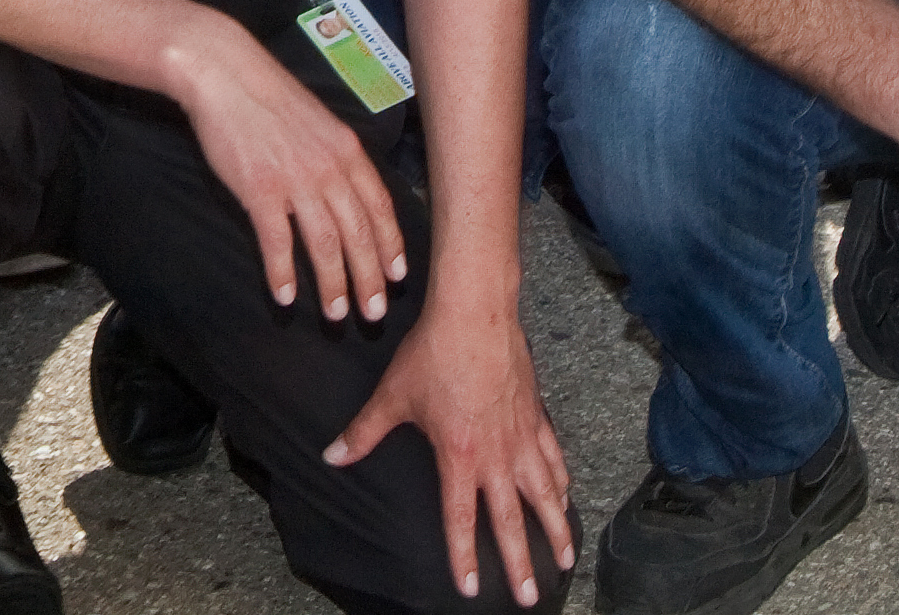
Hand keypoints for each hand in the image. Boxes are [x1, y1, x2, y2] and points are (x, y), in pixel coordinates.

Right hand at [169, 20, 402, 319]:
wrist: (225, 72)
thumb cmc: (269, 98)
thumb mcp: (319, 122)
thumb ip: (337, 157)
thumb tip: (349, 193)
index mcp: (347, 151)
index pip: (380, 208)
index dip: (391, 246)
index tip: (397, 278)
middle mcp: (328, 169)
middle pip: (358, 235)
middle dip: (369, 279)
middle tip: (373, 315)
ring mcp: (295, 180)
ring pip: (324, 245)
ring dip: (333, 285)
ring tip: (336, 315)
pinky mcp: (259, 189)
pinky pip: (277, 242)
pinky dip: (282, 273)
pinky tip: (285, 297)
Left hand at [326, 294, 577, 609]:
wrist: (474, 312)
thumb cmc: (432, 352)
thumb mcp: (392, 394)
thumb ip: (363, 432)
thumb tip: (332, 457)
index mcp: (458, 456)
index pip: (461, 518)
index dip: (464, 556)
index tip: (470, 588)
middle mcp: (495, 455)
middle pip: (510, 519)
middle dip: (520, 562)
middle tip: (528, 597)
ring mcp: (520, 436)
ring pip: (543, 493)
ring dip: (555, 528)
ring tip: (566, 559)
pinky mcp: (535, 415)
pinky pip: (552, 458)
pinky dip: (561, 481)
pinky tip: (566, 498)